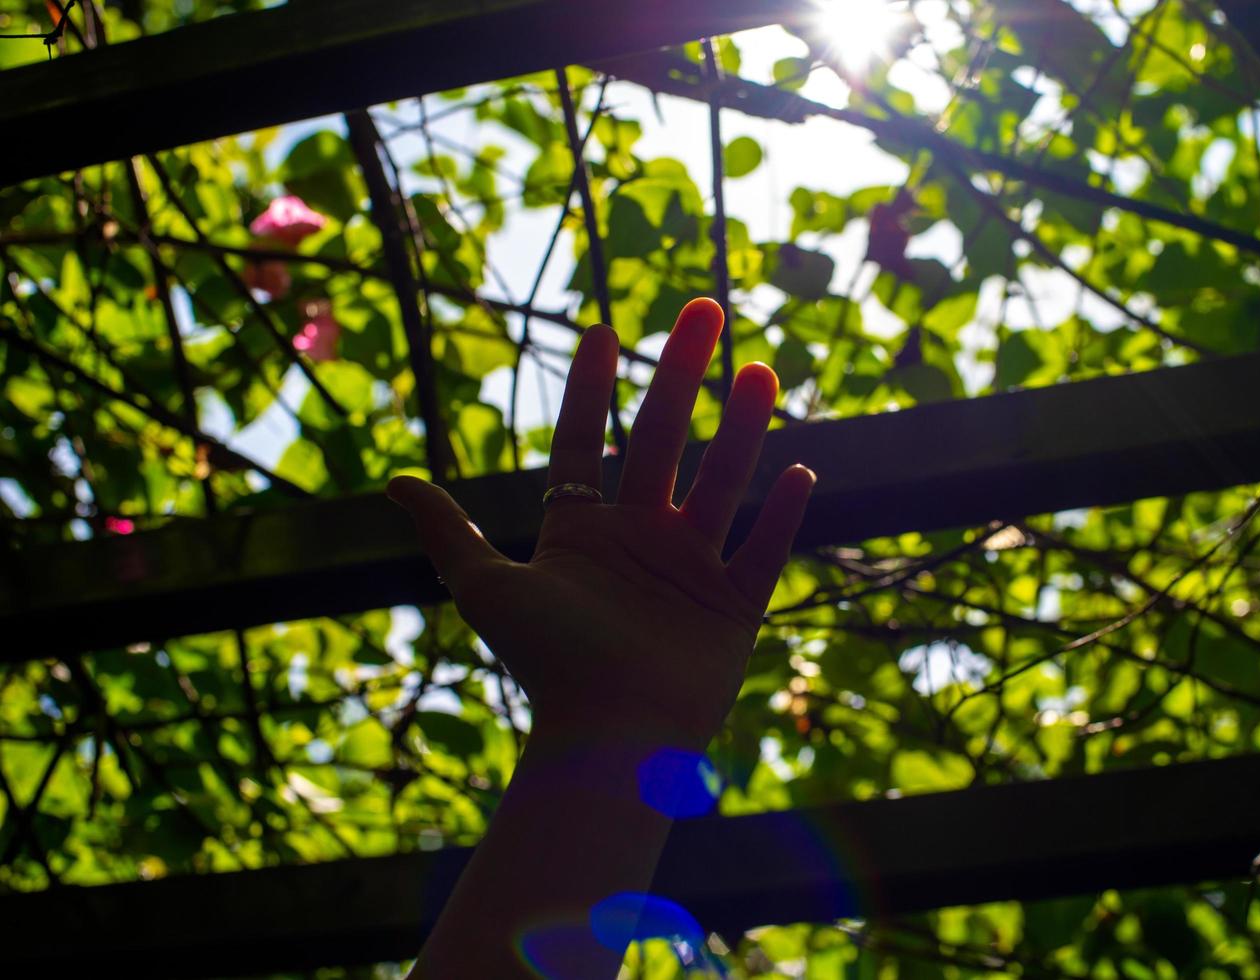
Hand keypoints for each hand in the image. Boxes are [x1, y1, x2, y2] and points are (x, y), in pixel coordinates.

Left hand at [388, 298, 814, 749]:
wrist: (609, 736)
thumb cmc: (547, 662)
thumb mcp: (487, 587)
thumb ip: (450, 532)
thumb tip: (395, 482)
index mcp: (581, 532)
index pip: (588, 441)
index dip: (592, 387)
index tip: (602, 330)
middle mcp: (638, 540)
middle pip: (665, 440)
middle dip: (684, 373)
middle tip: (706, 309)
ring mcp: (689, 570)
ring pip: (721, 483)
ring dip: (742, 427)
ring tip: (759, 371)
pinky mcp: (732, 606)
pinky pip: (765, 551)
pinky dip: (785, 515)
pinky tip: (801, 470)